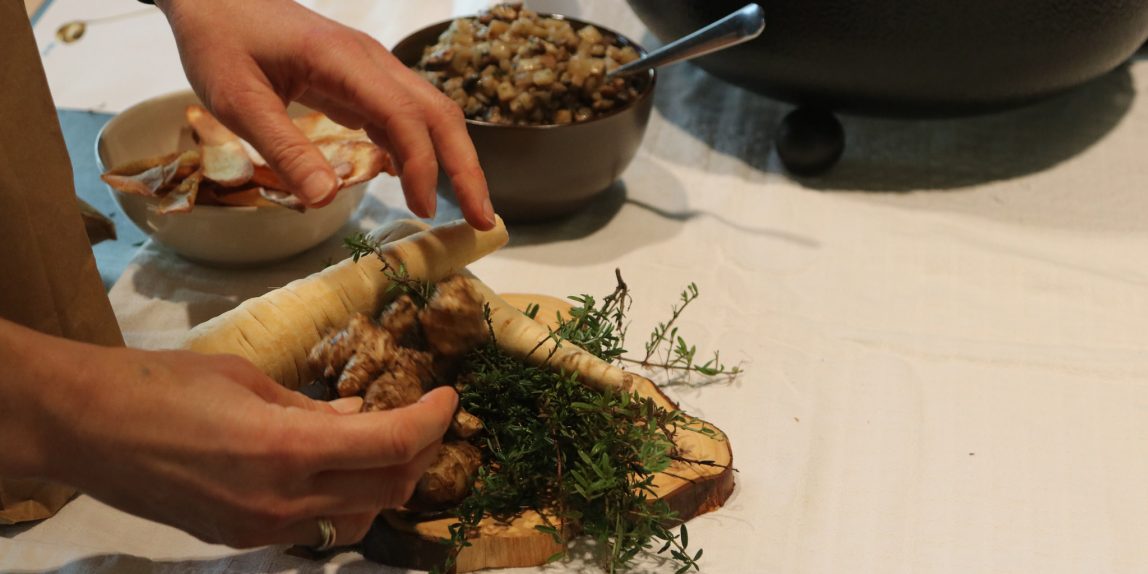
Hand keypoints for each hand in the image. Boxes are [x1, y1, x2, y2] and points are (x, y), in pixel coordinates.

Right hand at [0, 320, 456, 547]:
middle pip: (387, 489)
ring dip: (382, 481)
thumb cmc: (163, 384)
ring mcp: (261, 529)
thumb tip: (360, 416)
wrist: (85, 427)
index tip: (449, 398)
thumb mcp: (250, 381)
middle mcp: (284, 501)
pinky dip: (338, 496)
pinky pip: (314, 525)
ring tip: (382, 442)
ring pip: (356, 516)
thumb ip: (313, 409)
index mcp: (289, 449)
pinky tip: (330, 464)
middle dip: (420, 453)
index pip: (394, 445)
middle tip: (424, 418)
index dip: (434, 421)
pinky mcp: (240, 538)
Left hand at [154, 0, 494, 228]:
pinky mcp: (361, 81)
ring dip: (452, 160)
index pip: (404, 116)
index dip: (422, 166)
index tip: (423, 209)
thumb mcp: (237, 100)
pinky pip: (404, 116)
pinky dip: (420, 150)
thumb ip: (283, 148)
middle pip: (439, 113)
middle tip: (483, 219)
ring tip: (464, 206)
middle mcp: (371, 63)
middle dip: (467, 167)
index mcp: (346, 62)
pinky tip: (417, 181)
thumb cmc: (221, 41)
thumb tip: (325, 200)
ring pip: (430, 113)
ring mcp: (371, 70)